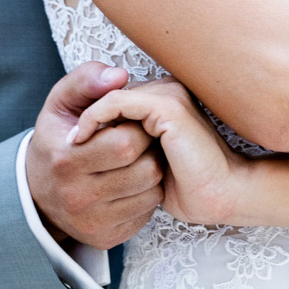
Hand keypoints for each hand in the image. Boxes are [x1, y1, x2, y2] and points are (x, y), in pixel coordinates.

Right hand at [27, 63, 164, 248]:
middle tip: (142, 140)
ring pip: (152, 193)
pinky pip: (147, 213)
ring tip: (138, 161)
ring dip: (152, 173)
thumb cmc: (56, 140)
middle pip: (144, 170)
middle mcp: (77, 196)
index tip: (131, 122)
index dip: (138, 128)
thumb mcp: (61, 104)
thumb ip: (87, 80)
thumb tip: (119, 75)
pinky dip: (146, 196)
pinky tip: (132, 183)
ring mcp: (92, 222)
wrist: (37, 193)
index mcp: (66, 160)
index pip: (126, 143)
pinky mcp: (106, 238)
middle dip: (150, 150)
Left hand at [70, 79, 246, 227]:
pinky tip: (80, 139)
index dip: (95, 118)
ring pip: (111, 95)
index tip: (74, 143)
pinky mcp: (168, 107)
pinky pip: (115, 102)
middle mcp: (170, 91)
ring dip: (89, 119)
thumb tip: (100, 131)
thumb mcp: (147, 162)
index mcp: (167, 100)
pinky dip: (93, 117)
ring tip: (74, 144)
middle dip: (89, 117)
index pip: (119, 97)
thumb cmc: (186, 185)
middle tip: (70, 143)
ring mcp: (171, 96)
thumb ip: (128, 142)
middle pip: (113, 93)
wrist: (218, 197)